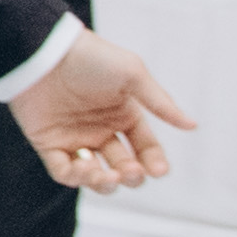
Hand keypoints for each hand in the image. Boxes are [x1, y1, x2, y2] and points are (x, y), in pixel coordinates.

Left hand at [5, 30, 193, 194]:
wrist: (44, 52)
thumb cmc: (90, 58)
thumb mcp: (132, 75)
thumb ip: (160, 103)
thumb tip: (192, 125)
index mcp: (123, 114)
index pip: (146, 148)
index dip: (155, 162)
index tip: (159, 170)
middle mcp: (101, 130)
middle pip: (124, 167)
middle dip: (132, 176)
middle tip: (131, 171)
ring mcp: (75, 138)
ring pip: (96, 176)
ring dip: (106, 183)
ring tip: (109, 176)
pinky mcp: (47, 144)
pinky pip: (64, 171)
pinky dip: (77, 177)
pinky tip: (87, 168)